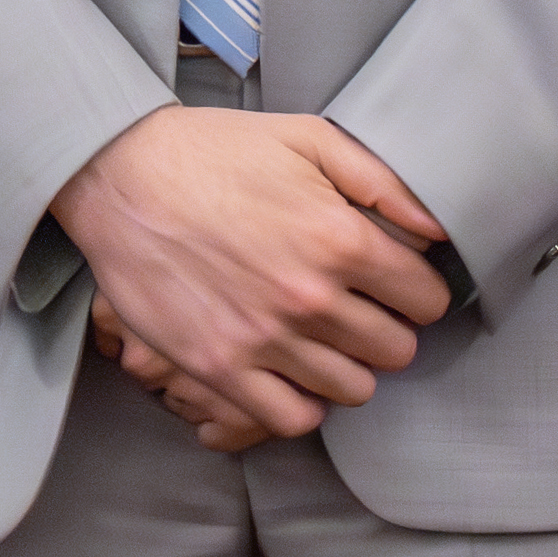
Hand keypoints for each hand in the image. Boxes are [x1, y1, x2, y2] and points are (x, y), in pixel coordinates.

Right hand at [48, 106, 448, 443]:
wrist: (120, 175)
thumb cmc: (214, 152)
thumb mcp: (306, 137)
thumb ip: (381, 181)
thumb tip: (437, 229)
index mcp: (338, 237)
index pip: (426, 299)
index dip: (418, 289)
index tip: (397, 283)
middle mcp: (308, 297)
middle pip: (396, 350)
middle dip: (387, 329)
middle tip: (360, 309)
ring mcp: (263, 340)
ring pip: (353, 390)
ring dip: (349, 366)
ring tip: (326, 340)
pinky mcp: (219, 369)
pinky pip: (293, 419)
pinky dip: (304, 403)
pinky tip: (294, 373)